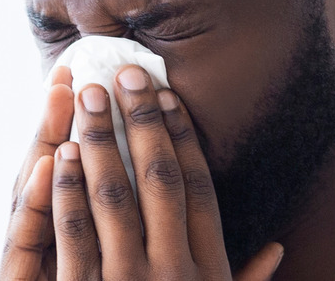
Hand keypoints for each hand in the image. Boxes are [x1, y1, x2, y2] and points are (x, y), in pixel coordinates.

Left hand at [0, 65, 283, 279]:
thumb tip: (277, 252)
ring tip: (88, 95)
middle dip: (141, 121)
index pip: (197, 186)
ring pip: (113, 196)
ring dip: (99, 142)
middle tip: (125, 73)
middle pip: (157, 178)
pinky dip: (66, 190)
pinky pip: (74, 235)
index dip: (181, 136)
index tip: (166, 96)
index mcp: (208, 268)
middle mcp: (174, 268)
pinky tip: (58, 153)